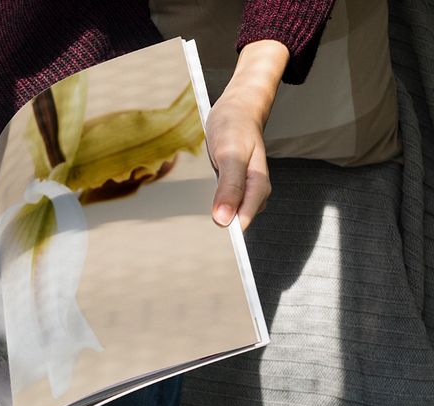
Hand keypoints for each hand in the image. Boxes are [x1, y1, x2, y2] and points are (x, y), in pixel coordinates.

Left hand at [205, 40, 289, 229]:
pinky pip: (222, 205)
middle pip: (236, 223)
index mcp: (258, 187)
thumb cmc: (235, 127)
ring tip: (192, 232)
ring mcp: (244, 191)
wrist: (237, 108)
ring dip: (213, 221)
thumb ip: (228, 187)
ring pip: (229, 215)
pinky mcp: (233, 188)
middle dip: (219, 233)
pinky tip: (196, 213)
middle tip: (194, 245)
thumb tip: (223, 220)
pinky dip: (211, 209)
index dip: (230, 238)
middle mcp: (254, 193)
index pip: (243, 222)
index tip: (214, 252)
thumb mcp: (230, 154)